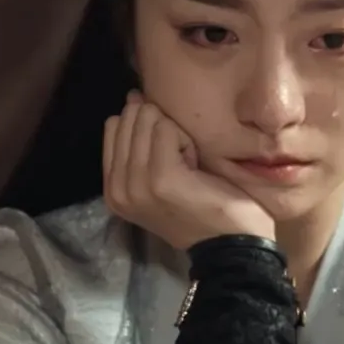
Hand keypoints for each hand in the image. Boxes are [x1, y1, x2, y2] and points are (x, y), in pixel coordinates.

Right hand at [103, 91, 275, 249]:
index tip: (168, 153)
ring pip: (148, 119)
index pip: (112, 126)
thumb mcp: (159, 178)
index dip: (144, 125)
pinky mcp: (160, 177)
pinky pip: (167, 128)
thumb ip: (140, 145)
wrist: (231, 245)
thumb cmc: (203, 208)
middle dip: (159, 127)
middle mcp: (117, 188)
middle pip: (128, 119)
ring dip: (175, 133)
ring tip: (189, 165)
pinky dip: (186, 139)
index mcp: (112, 189)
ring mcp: (136, 183)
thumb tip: (134, 98)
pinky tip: (196, 166)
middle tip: (181, 161)